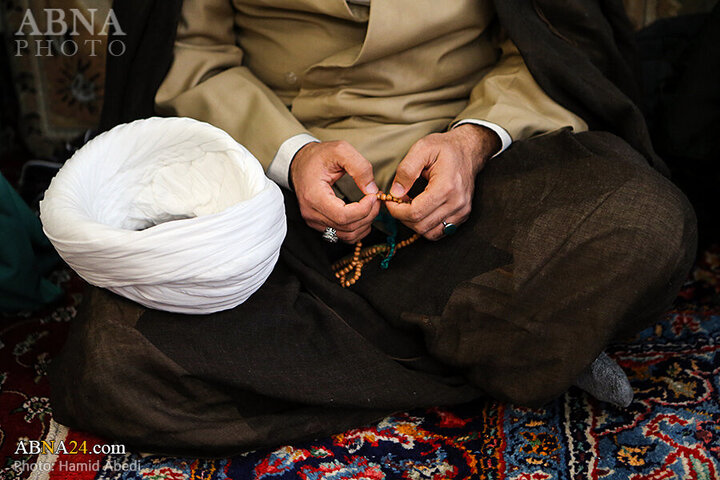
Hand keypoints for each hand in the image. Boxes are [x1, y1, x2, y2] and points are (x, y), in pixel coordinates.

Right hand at [291, 140, 379, 242]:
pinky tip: (364, 215)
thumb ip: (360, 167)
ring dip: (365, 223)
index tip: (374, 195)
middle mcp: (312, 213)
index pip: (343, 215)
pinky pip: (343, 235)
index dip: (364, 209)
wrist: (301, 163)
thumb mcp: (340, 150)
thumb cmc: (318, 157)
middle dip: (369, 215)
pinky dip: (358, 228)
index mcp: (314, 196)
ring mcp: (314, 221)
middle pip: (347, 227)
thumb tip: (372, 189)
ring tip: (372, 206)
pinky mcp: (319, 224)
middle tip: (377, 199)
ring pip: (347, 234)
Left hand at [386, 124, 500, 239]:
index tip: (390, 201)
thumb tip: (395, 193)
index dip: (397, 211)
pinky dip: (426, 226)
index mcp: (446, 187)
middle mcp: (457, 203)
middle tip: (397, 203)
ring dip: (414, 224)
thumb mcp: (421, 149)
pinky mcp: (463, 215)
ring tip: (409, 207)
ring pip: (430, 233)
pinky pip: (439, 231)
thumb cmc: (444, 147)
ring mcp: (462, 211)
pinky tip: (421, 211)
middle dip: (403, 217)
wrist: (468, 150)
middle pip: (421, 226)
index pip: (415, 212)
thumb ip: (406, 171)